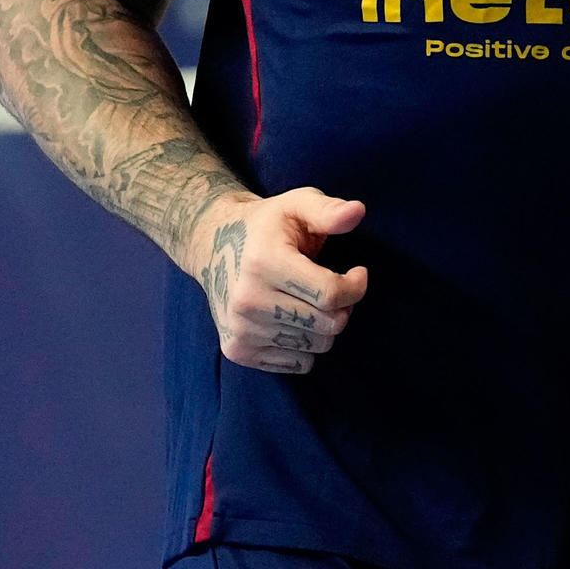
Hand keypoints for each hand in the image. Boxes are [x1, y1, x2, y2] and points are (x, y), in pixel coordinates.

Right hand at [189, 188, 368, 373]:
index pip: (330, 293)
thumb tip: (357, 211)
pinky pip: (297, 363)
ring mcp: (240, 329)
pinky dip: (305, 345)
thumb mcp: (296, 205)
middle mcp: (247, 300)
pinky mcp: (238, 350)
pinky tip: (291, 319)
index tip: (358, 273)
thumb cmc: (266, 225)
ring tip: (309, 302)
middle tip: (332, 289)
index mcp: (264, 261)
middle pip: (327, 325)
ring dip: (323, 327)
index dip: (356, 286)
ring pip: (316, 346)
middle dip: (343, 307)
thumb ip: (328, 210)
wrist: (211, 245)